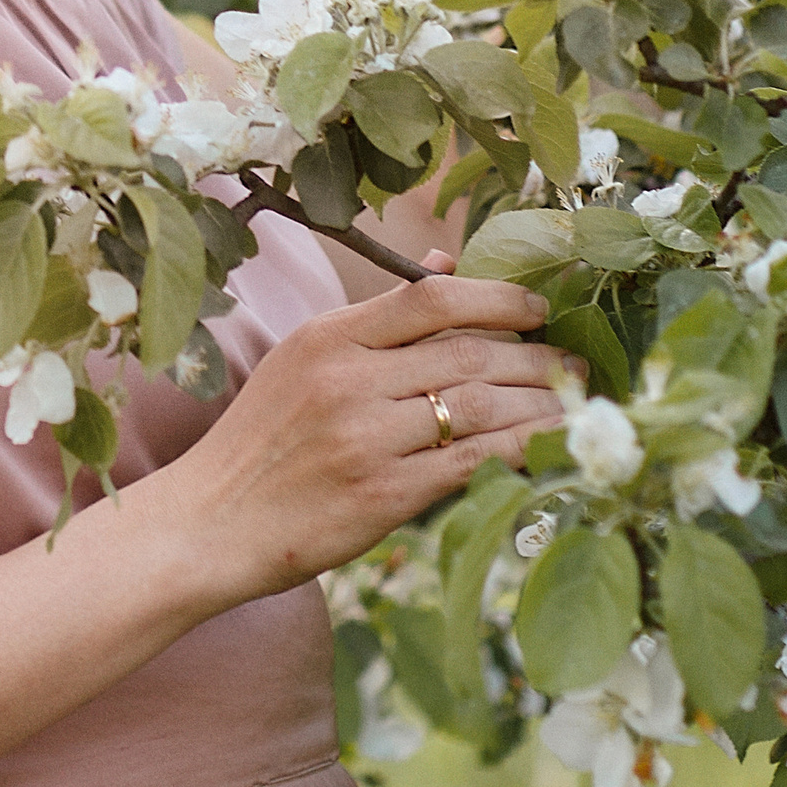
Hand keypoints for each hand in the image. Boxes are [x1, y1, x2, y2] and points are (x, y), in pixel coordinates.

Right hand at [161, 267, 565, 607]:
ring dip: (539, 405)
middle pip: (468, 353)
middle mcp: (348, 380)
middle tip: (575, 365)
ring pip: (480, 406)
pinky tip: (546, 449)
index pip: (431, 298)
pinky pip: (471, 462)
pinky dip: (519, 451)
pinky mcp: (384, 494)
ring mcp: (366, 438)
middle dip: (535, 358)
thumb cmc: (262, 441)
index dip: (499, 299)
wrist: (211, 522)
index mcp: (327, 336)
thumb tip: (445, 264)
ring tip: (574, 406)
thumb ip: (375, 318)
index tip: (539, 310)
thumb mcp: (302, 360)